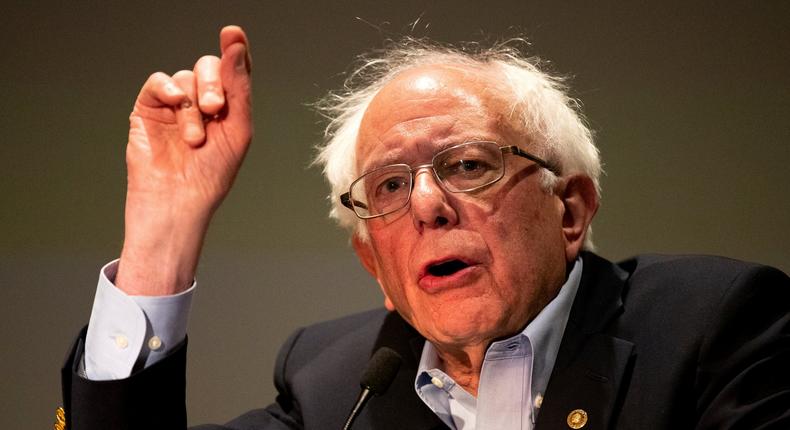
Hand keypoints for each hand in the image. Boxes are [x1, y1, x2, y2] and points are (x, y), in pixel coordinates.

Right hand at [117, 26, 252, 294]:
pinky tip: (176, 105)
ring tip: (194, 138)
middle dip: (213, 83)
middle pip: (209, 67)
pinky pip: (158, 82)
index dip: (235, 51)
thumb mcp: (237, 129)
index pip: (233, 70)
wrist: (178, 202)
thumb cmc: (212, 174)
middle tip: (214, 108)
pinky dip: (168, 89)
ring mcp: (174, 105)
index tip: (233, 33)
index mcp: (228, 108)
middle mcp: (201, 102)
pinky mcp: (148, 110)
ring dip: (192, 106)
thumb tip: (235, 44)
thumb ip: (238, 87)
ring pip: (185, 78)